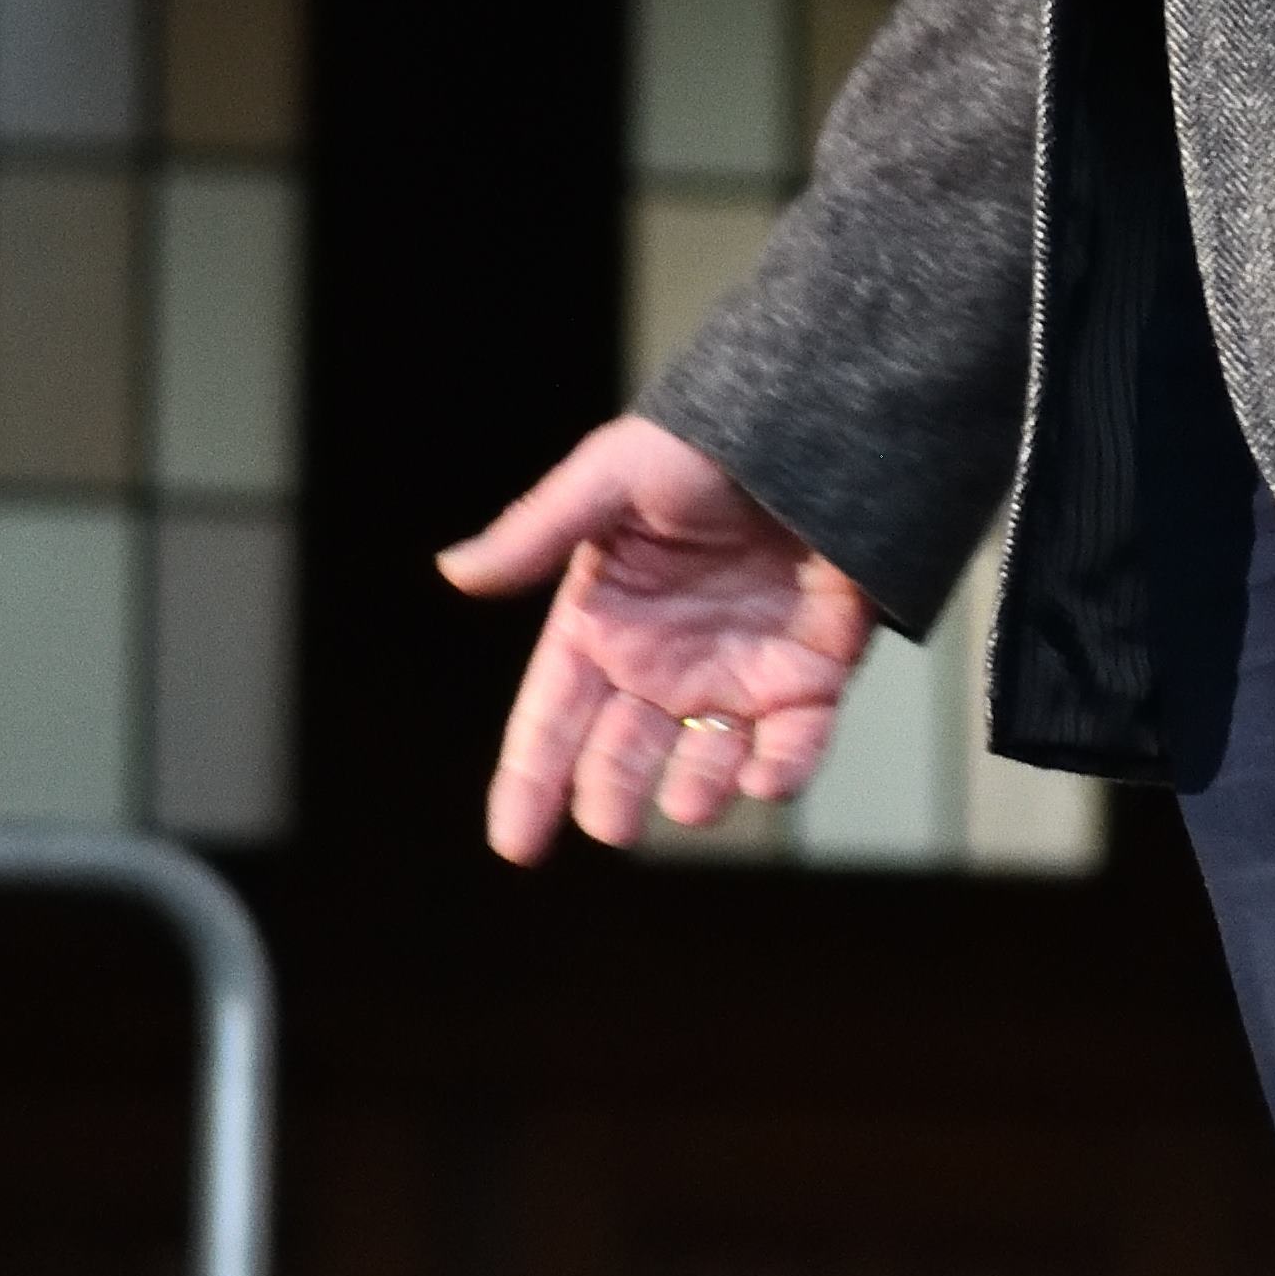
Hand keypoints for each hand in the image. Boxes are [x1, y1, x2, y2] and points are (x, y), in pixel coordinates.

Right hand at [437, 417, 875, 854]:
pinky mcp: (809, 678)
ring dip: (697, 793)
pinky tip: (765, 777)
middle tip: (610, 822)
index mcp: (602, 624)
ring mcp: (735, 676)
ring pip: (705, 767)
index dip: (529, 781)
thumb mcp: (613, 478)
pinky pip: (793, 745)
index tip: (515, 845)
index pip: (551, 718)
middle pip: (619, 757)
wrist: (821, 430)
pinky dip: (781, 771)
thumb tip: (452, 572)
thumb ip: (538, 532)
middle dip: (610, 797)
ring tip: (688, 803)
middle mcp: (662, 664)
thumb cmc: (706, 447)